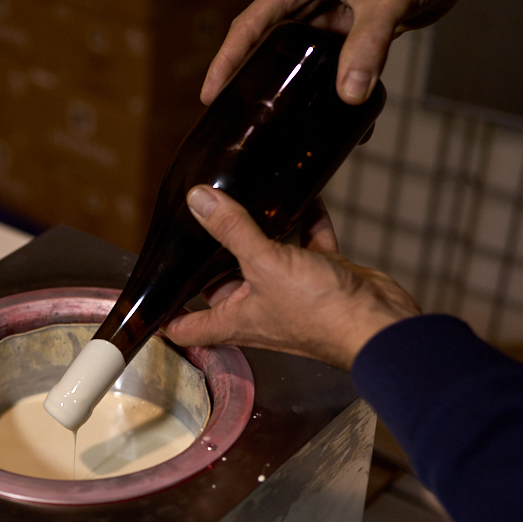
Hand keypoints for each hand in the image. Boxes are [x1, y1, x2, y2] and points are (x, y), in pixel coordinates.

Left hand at [165, 187, 420, 370]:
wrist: (379, 322)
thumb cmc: (321, 312)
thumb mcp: (265, 264)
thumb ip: (232, 230)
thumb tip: (199, 201)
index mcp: (234, 319)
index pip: (184, 326)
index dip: (161, 316)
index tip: (144, 297)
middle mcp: (258, 308)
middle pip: (221, 282)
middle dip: (210, 255)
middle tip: (195, 219)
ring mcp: (290, 292)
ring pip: (265, 258)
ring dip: (257, 232)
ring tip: (241, 198)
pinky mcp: (321, 277)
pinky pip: (308, 244)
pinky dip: (306, 221)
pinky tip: (304, 195)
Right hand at [200, 0, 487, 105]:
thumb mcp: (387, 0)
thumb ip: (367, 47)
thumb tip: (349, 96)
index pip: (250, 24)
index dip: (226, 60)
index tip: (210, 94)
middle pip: (266, 42)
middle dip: (249, 76)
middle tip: (232, 114)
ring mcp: (330, 13)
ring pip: (297, 55)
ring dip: (288, 84)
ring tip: (270, 119)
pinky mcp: (353, 28)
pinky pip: (329, 62)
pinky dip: (327, 85)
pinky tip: (327, 112)